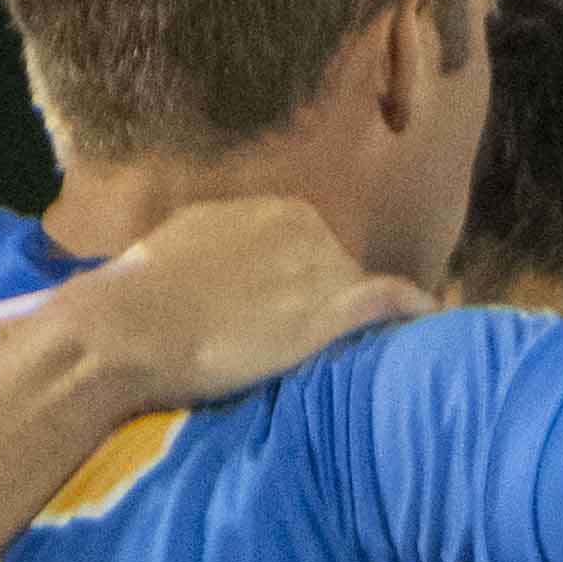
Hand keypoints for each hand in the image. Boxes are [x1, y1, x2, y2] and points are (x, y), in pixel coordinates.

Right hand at [12, 193, 430, 413]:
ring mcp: (319, 270)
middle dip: (329, 304)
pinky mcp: (327, 312)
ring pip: (360, 292)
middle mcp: (305, 231)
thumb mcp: (189, 242)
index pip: (315, 246)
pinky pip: (390, 300)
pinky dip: (413, 309)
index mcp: (272, 210)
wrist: (131, 327)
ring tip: (357, 351)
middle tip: (304, 343)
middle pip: (341, 271)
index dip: (311, 283)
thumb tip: (236, 260)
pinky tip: (432, 319)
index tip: (301, 309)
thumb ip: (229, 244)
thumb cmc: (144, 293)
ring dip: (363, 321)